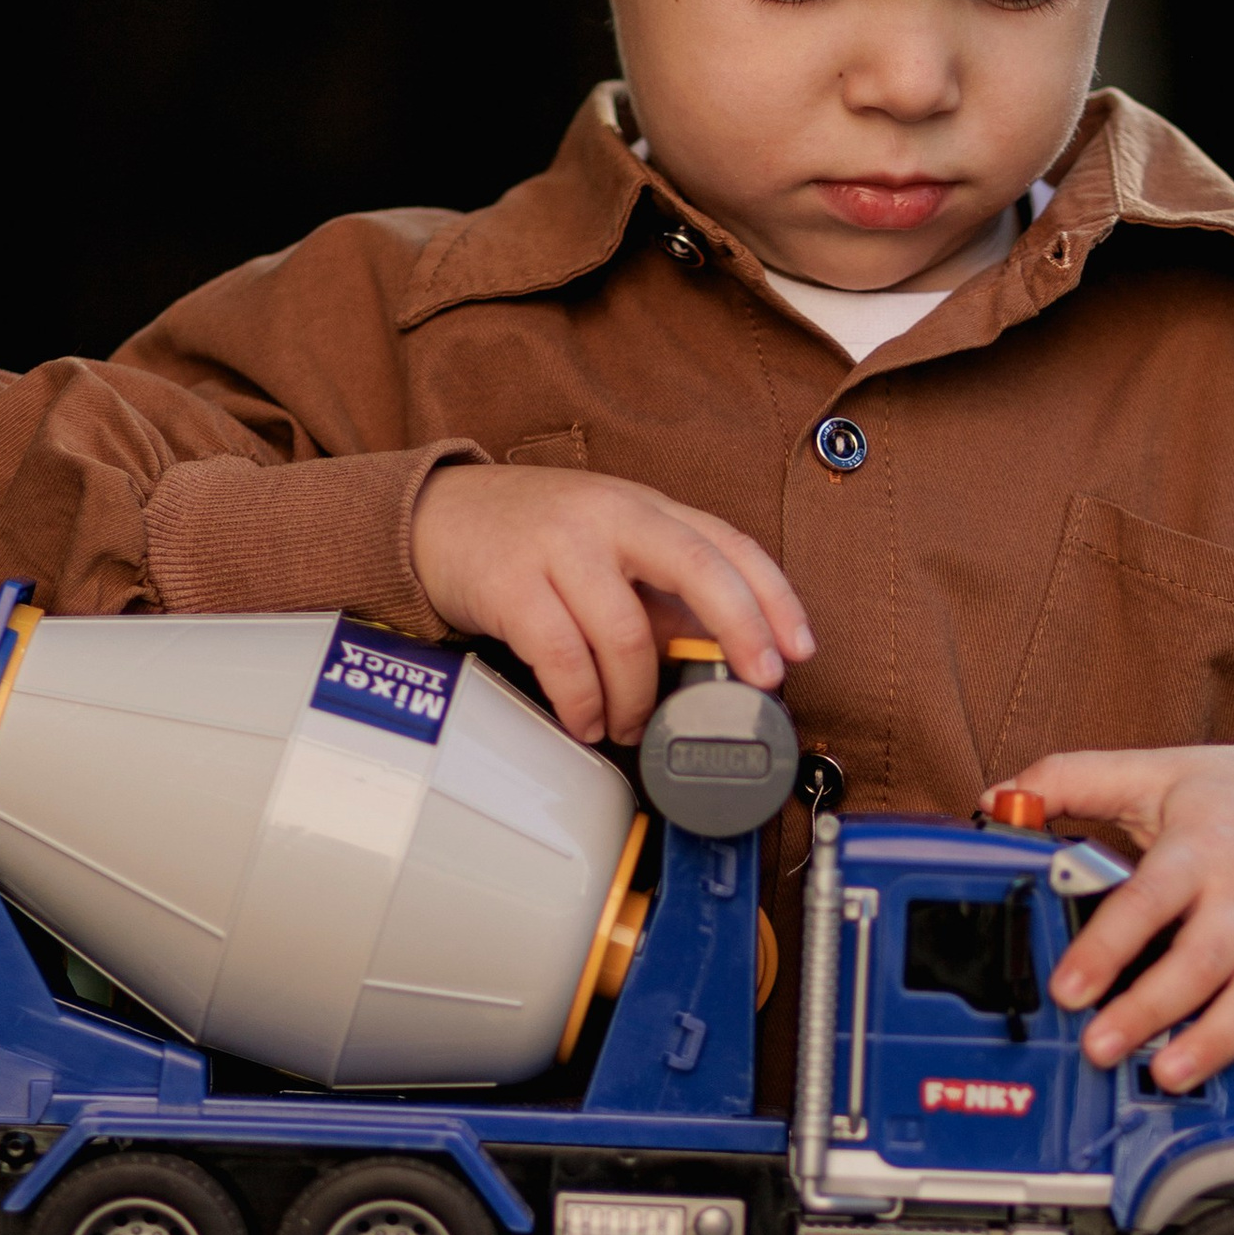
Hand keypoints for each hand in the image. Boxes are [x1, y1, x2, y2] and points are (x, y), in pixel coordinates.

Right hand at [411, 465, 813, 744]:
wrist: (433, 517)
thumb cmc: (532, 540)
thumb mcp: (607, 548)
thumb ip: (659, 594)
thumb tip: (721, 660)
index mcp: (644, 509)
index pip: (728, 544)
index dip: (774, 597)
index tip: (799, 650)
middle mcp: (609, 516)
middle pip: (698, 568)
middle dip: (740, 631)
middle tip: (753, 685)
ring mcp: (559, 546)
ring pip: (627, 633)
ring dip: (639, 698)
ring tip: (632, 726)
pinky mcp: (510, 583)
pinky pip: (564, 659)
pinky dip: (583, 703)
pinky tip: (586, 721)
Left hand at [1002, 742, 1233, 1087]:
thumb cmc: (1225, 794)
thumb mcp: (1148, 773)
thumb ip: (1068, 781)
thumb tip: (996, 798)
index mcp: (1196, 849)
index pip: (1145, 901)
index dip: (1106, 948)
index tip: (1067, 990)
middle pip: (1200, 959)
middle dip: (1151, 1008)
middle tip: (1102, 1047)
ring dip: (1218, 1037)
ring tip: (1172, 1075)